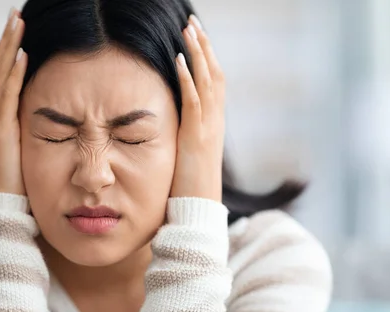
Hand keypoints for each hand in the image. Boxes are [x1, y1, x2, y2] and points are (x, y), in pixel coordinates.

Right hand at [0, 8, 27, 194]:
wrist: (5, 206)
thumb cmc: (21, 179)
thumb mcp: (29, 146)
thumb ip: (34, 127)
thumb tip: (56, 114)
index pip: (3, 74)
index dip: (9, 49)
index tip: (19, 27)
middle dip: (7, 39)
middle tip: (15, 14)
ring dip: (8, 46)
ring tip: (16, 22)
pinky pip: (6, 96)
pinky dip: (12, 74)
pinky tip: (21, 54)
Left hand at [170, 15, 225, 201]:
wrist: (198, 210)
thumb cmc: (189, 186)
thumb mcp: (188, 154)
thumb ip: (185, 135)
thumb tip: (174, 125)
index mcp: (212, 123)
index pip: (213, 82)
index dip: (206, 58)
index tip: (196, 37)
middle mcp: (215, 121)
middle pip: (214, 74)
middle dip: (204, 46)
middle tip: (193, 22)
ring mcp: (208, 128)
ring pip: (207, 82)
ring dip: (198, 53)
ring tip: (188, 30)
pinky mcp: (196, 137)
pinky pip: (194, 102)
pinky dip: (188, 79)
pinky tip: (179, 59)